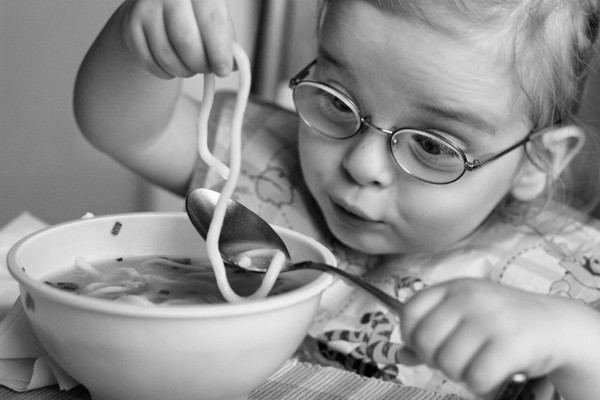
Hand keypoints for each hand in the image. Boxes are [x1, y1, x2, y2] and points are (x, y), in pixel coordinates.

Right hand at [118, 0, 234, 77]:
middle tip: (206, 68)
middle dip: (200, 64)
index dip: (219, 52)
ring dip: (183, 71)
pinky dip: (165, 72)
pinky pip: (150, 62)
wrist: (157, 4)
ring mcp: (145, 9)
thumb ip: (226, 40)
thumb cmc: (192, 13)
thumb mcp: (214, 17)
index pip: (212, 23)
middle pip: (186, 41)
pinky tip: (172, 65)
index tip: (224, 69)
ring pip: (167, 55)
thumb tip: (233, 64)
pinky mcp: (130, 27)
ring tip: (190, 66)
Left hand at [400, 278, 580, 395]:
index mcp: (453, 288)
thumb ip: (433, 331)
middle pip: (425, 341)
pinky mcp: (512, 343)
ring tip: (477, 364)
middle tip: (456, 360)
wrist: (555, 324)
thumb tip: (402, 355)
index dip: (410, 336)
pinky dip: (481, 385)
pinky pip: (477, 378)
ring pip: (449, 363)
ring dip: (460, 374)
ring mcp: (491, 318)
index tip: (425, 347)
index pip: (410, 312)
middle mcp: (469, 298)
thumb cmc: (501, 322)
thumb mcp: (464, 316)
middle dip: (436, 360)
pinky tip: (492, 375)